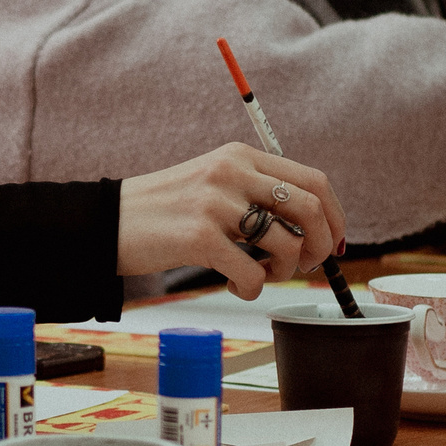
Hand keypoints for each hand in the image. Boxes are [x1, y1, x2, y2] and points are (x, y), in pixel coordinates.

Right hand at [116, 143, 344, 299]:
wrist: (109, 222)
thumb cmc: (165, 211)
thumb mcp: (212, 183)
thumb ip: (255, 192)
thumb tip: (313, 228)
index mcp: (239, 156)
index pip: (314, 180)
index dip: (335, 215)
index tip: (334, 242)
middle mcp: (231, 172)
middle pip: (311, 207)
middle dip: (322, 245)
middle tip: (308, 264)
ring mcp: (215, 202)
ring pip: (287, 243)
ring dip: (286, 271)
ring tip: (264, 275)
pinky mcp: (199, 236)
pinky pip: (253, 272)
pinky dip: (254, 288)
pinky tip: (236, 287)